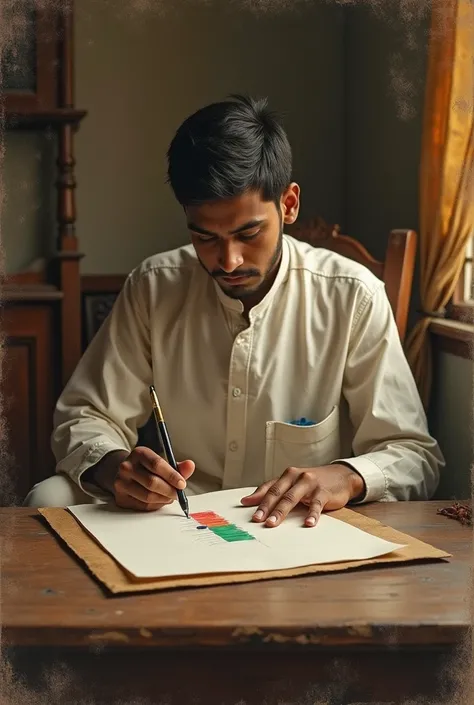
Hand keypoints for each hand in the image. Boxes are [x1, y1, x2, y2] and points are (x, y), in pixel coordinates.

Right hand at [113, 446, 194, 511]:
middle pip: (152, 482)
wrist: (126, 474)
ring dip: (163, 499)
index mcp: (139, 453)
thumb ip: (177, 466)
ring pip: (147, 496)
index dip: (172, 475)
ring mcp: (121, 482)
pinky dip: (155, 505)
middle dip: (169, 490)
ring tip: (170, 496)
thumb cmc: (148, 468)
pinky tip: (159, 500)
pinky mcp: (120, 498)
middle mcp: (127, 467)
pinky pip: (142, 506)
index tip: (182, 484)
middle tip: (178, 494)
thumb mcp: (162, 462)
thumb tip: (190, 466)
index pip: (156, 464)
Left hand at [240, 464, 364, 527]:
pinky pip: (316, 504)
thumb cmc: (313, 482)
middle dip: (267, 507)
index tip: (245, 507)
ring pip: (292, 497)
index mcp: (288, 475)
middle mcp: (297, 476)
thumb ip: (273, 490)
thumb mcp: (293, 483)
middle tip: (258, 519)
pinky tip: (308, 523)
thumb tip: (247, 501)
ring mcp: (310, 483)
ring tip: (273, 523)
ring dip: (281, 511)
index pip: (270, 487)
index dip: (258, 498)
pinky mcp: (323, 492)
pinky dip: (312, 514)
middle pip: (279, 493)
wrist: (341, 476)